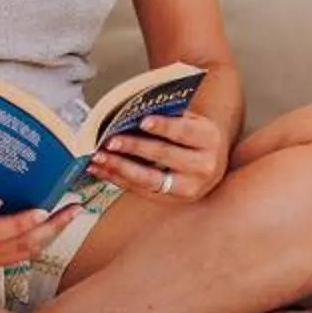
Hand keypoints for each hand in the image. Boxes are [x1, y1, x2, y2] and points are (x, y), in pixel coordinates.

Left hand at [88, 109, 229, 203]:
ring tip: (100, 157)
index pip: (184, 131)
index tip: (142, 121)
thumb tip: (135, 112)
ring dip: (120, 168)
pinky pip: (141, 190)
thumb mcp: (191, 120)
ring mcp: (188, 187)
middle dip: (134, 148)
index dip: (163, 126)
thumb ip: (169, 115)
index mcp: (209, 139)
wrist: (211, 161)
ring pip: (150, 179)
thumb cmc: (194, 136)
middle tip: (111, 141)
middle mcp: (203, 166)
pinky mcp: (172, 200)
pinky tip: (102, 169)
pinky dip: (118, 179)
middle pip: (164, 155)